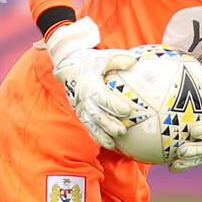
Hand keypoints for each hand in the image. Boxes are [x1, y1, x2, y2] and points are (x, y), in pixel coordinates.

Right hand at [45, 17, 137, 148]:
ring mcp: (80, 108)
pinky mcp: (80, 113)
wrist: (67, 67)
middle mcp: (83, 99)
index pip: (102, 97)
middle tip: (122, 132)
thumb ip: (119, 59)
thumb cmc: (90, 61)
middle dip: (109, 125)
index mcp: (89, 85)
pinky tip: (108, 144)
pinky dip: (97, 136)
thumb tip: (134, 61)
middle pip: (96, 115)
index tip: (127, 111)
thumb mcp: (103, 57)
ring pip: (91, 124)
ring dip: (102, 135)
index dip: (113, 105)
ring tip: (113, 145)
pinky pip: (88, 127)